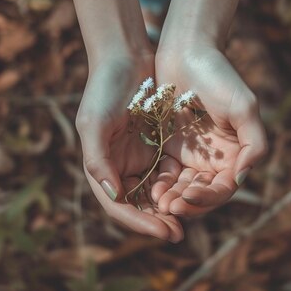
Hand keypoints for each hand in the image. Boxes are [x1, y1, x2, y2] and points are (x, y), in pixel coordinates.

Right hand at [76, 52, 183, 241]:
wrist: (125, 57)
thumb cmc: (104, 89)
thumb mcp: (95, 123)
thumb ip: (98, 160)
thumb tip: (115, 195)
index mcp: (101, 167)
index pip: (119, 205)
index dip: (140, 222)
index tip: (164, 231)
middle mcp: (119, 167)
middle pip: (139, 205)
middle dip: (157, 220)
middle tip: (179, 232)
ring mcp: (139, 157)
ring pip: (156, 192)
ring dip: (171, 206)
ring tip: (190, 217)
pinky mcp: (157, 146)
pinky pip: (170, 171)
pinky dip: (180, 183)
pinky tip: (195, 190)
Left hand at [152, 44, 267, 216]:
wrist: (187, 51)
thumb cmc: (218, 75)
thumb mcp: (244, 106)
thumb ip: (254, 143)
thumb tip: (243, 178)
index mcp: (237, 154)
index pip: (224, 188)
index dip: (208, 198)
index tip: (188, 197)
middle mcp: (216, 159)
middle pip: (202, 194)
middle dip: (187, 203)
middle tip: (168, 208)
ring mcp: (192, 155)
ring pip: (182, 188)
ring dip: (172, 198)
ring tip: (158, 202)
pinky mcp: (170, 147)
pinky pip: (164, 174)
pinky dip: (159, 183)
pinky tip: (150, 187)